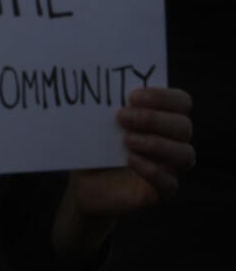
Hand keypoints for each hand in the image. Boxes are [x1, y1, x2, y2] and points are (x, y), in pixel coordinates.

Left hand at [53, 87, 194, 259]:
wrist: (84, 184)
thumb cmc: (94, 146)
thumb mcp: (97, 124)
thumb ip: (103, 105)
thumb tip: (93, 79)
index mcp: (161, 118)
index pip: (181, 102)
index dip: (164, 97)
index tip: (133, 95)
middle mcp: (172, 141)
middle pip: (183, 126)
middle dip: (154, 119)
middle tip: (122, 116)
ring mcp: (169, 168)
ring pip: (185, 154)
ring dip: (157, 144)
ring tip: (127, 141)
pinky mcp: (160, 191)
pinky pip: (169, 183)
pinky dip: (152, 170)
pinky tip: (130, 160)